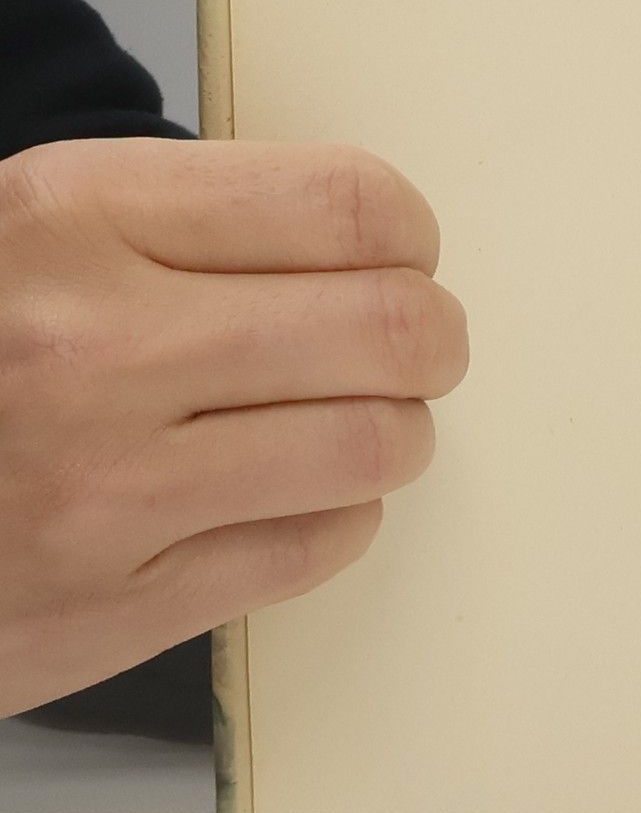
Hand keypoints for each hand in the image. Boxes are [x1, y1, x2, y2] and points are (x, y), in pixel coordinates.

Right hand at [0, 138, 467, 716]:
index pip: (345, 204)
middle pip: (390, 329)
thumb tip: (374, 243)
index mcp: (72, 219)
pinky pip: (315, 548)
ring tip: (351, 420)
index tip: (402, 254)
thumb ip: (188, 225)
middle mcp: (91, 348)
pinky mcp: (112, 608)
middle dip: (430, 339)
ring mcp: (103, 490)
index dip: (407, 233)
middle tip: (413, 346)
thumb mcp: (30, 234)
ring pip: (375, 446)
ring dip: (393, 431)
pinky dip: (336, 515)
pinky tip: (287, 493)